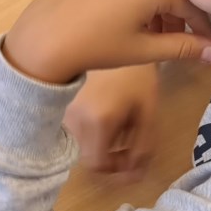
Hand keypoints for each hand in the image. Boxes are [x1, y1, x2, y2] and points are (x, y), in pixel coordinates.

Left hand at [4, 0, 210, 83]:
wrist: (42, 41)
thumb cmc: (95, 48)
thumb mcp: (144, 50)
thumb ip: (184, 47)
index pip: (189, 3)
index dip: (200, 25)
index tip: (205, 43)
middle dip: (172, 14)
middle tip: (170, 40)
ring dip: (149, 2)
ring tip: (142, 30)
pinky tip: (114, 14)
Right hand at [64, 64, 159, 180]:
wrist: (113, 36)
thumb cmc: (137, 72)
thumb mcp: (148, 111)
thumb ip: (144, 147)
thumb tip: (136, 174)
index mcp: (96, 121)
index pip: (97, 165)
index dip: (116, 171)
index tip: (134, 161)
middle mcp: (73, 120)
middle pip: (89, 157)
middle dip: (113, 157)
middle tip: (134, 144)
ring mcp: (64, 111)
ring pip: (82, 144)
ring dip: (104, 144)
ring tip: (124, 124)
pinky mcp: (61, 104)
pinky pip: (76, 130)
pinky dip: (94, 132)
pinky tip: (109, 113)